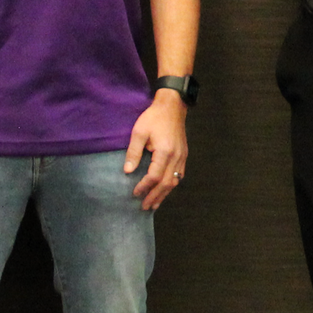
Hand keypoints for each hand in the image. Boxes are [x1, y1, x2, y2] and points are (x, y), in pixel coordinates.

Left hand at [125, 90, 188, 210]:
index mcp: (165, 152)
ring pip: (175, 181)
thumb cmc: (154, 117)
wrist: (173, 106)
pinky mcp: (184, 155)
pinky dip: (172, 184)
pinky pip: (180, 175)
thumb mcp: (139, 132)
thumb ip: (133, 152)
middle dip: (155, 196)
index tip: (135, 193)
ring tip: (155, 204)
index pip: (154, 176)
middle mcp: (176, 157)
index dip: (144, 186)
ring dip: (164, 194)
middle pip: (166, 183)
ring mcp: (182, 157)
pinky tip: (165, 190)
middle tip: (145, 207)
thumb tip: (128, 171)